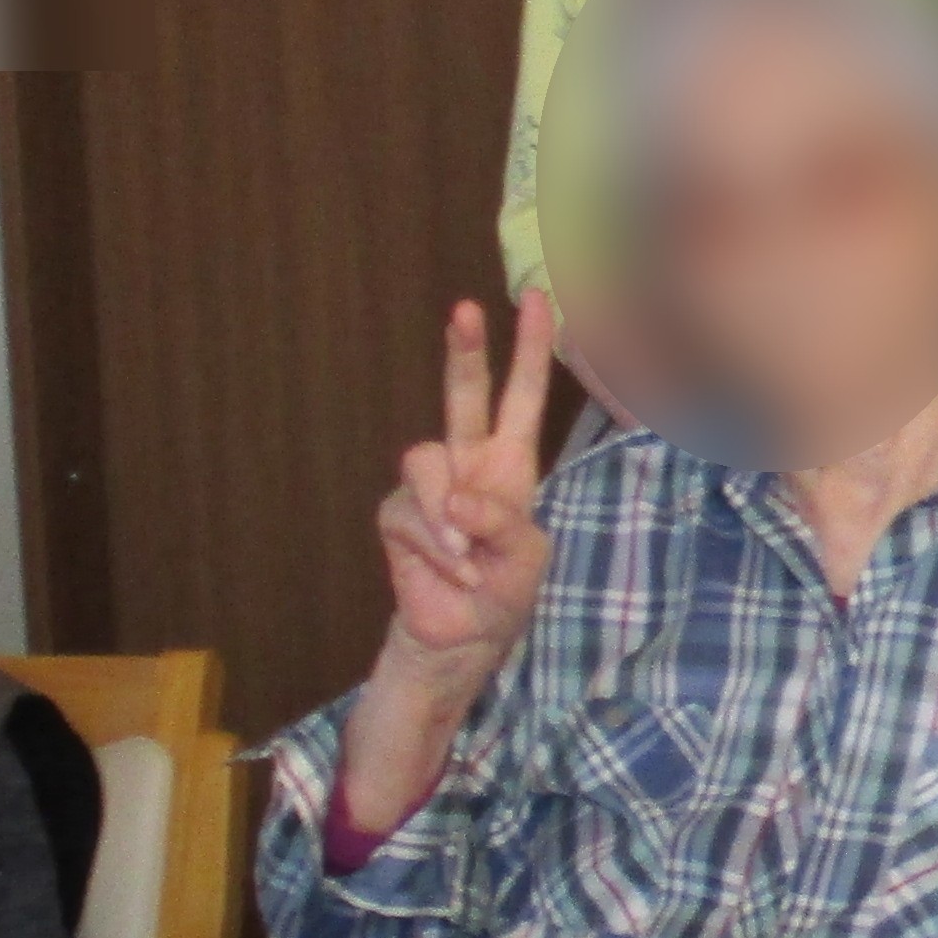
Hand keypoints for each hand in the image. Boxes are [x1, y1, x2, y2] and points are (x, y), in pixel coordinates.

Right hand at [379, 289, 559, 670]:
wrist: (461, 638)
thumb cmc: (502, 591)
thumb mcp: (526, 555)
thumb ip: (502, 522)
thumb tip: (455, 500)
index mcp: (510, 463)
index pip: (522, 396)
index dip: (530, 349)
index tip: (540, 299)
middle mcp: (467, 463)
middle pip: (463, 396)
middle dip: (465, 352)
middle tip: (466, 310)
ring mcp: (428, 486)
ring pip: (425, 461)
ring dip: (449, 514)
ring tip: (469, 555)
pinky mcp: (397, 515)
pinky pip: (411, 512)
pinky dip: (436, 545)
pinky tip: (453, 569)